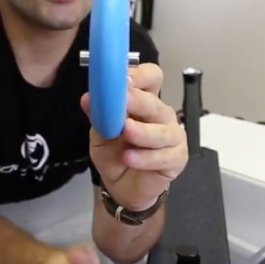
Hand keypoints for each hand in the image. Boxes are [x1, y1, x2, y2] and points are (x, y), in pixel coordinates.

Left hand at [80, 63, 187, 210]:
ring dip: (143, 131)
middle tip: (123, 101)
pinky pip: (164, 156)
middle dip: (139, 101)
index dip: (140, 75)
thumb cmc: (114, 154)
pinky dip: (145, 157)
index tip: (123, 79)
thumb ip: (98, 116)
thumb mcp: (99, 135)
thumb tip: (87, 98)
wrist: (122, 188)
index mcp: (144, 101)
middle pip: (155, 103)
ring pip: (162, 131)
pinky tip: (130, 158)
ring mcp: (172, 136)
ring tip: (125, 132)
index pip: (151, 78)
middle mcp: (161, 114)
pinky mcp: (177, 158)